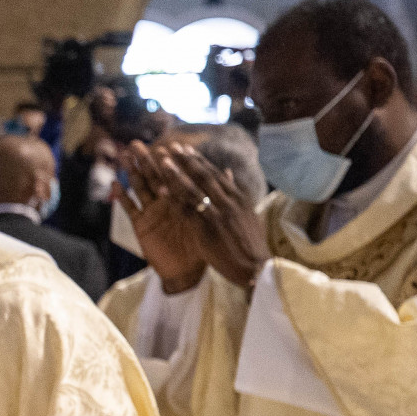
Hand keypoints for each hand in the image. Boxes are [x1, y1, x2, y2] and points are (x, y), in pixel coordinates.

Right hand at [120, 143, 207, 292]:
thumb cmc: (201, 246)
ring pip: (140, 188)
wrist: (188, 271)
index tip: (168, 144)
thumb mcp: (211, 218)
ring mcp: (152, 212)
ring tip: (125, 156)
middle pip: (154, 176)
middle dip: (146, 160)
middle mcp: (165, 202)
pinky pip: (130, 209)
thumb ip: (214, 193)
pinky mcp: (142, 225)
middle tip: (137, 144)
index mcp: (182, 199)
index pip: (176, 174)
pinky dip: (123, 197)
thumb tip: (226, 171)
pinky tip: (116, 184)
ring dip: (132, 172)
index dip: (171, 160)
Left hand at [165, 144, 268, 288]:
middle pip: (203, 176)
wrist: (256, 268)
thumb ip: (235, 193)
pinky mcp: (208, 229)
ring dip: (176, 173)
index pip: (216, 174)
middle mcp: (229, 202)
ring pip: (193, 189)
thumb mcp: (247, 214)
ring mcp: (219, 214)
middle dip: (185, 160)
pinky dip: (173, 198)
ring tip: (160, 161)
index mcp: (239, 198)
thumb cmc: (250, 244)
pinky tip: (160, 189)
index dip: (199, 160)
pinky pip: (187, 210)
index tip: (185, 149)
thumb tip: (228, 171)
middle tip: (169, 146)